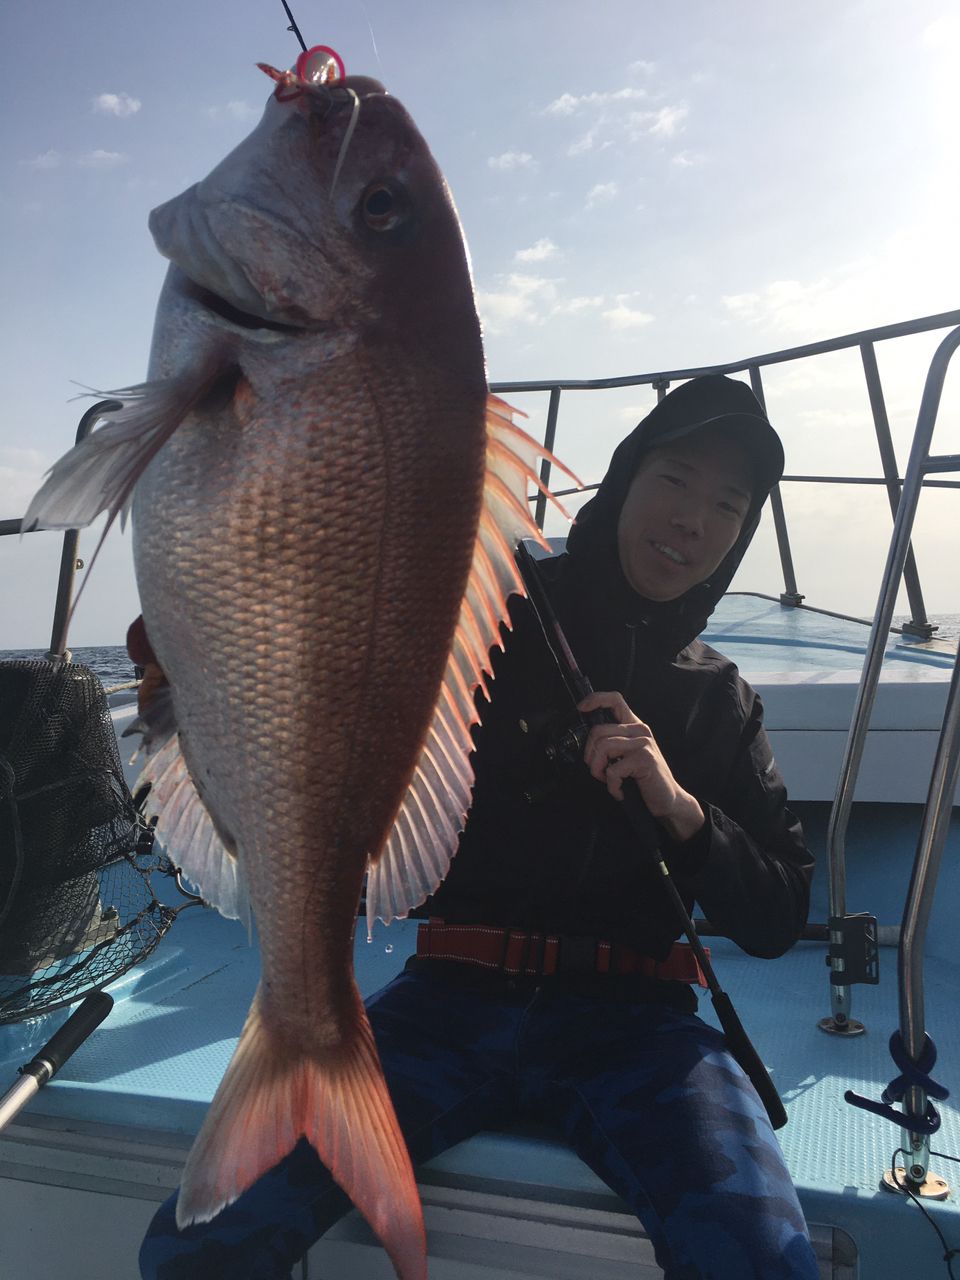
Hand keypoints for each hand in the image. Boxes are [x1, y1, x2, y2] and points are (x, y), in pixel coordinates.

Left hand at [578, 691, 704, 842]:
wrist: (667, 799)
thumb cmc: (643, 779)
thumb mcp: (628, 755)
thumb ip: (613, 742)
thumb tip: (588, 740)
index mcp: (634, 726)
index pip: (615, 700)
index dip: (595, 700)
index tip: (581, 708)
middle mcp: (640, 730)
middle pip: (598, 730)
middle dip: (589, 755)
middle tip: (599, 772)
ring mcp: (643, 743)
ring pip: (602, 748)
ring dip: (598, 770)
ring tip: (608, 781)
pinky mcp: (644, 758)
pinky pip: (613, 770)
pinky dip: (612, 786)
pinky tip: (620, 791)